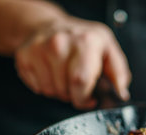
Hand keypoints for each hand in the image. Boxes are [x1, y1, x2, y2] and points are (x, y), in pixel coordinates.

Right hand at [15, 17, 130, 108]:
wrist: (51, 25)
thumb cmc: (83, 40)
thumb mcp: (109, 50)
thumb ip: (119, 73)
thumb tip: (121, 93)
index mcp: (86, 42)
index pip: (80, 81)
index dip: (85, 98)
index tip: (89, 99)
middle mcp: (60, 43)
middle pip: (64, 89)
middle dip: (74, 96)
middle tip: (78, 87)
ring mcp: (39, 49)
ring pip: (50, 91)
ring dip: (61, 92)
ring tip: (65, 77)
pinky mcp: (24, 56)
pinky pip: (37, 88)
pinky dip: (47, 88)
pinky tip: (52, 74)